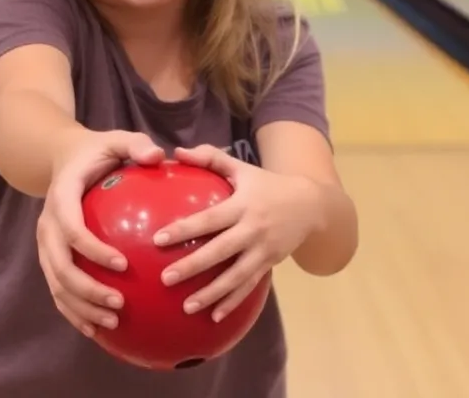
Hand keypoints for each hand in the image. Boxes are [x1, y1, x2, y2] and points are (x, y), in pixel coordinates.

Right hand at [37, 129, 164, 337]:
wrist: (62, 157)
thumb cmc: (96, 151)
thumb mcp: (116, 139)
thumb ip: (136, 145)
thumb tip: (159, 155)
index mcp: (62, 196)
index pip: (72, 229)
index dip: (93, 250)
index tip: (123, 264)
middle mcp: (48, 223)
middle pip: (61, 265)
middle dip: (87, 290)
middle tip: (120, 303)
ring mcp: (46, 243)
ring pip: (57, 283)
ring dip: (81, 306)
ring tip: (112, 322)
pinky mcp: (49, 256)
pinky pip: (58, 289)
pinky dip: (73, 310)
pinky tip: (98, 328)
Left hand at [154, 145, 325, 322]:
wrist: (310, 205)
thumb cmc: (266, 184)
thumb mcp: (241, 168)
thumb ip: (210, 158)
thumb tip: (177, 152)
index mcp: (241, 205)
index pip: (209, 219)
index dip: (185, 229)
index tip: (159, 239)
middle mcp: (252, 230)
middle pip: (219, 252)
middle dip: (193, 267)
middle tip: (165, 279)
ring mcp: (263, 251)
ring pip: (235, 277)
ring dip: (211, 294)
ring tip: (186, 306)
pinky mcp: (269, 265)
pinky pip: (249, 287)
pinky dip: (232, 303)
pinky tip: (214, 317)